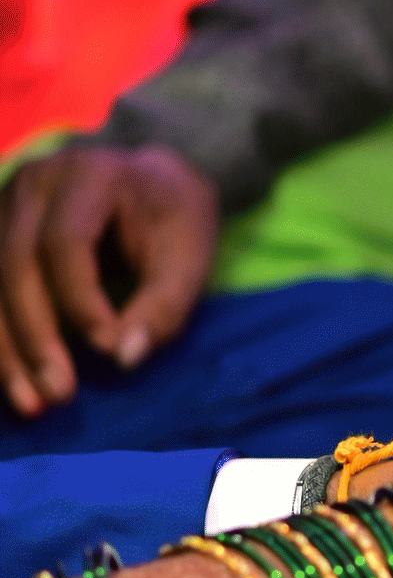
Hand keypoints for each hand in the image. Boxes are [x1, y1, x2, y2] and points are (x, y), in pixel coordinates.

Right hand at [0, 145, 217, 415]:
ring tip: (31, 402)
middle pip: (15, 263)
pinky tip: (11, 379)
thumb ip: (163, 306)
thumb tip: (123, 358)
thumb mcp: (189, 257)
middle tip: (58, 393)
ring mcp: (5, 204)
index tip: (106, 348)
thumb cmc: (175, 220)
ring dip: (5, 348)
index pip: (65, 243)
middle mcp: (35, 183)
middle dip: (35, 335)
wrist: (152, 181)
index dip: (79, 300)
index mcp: (88, 175)